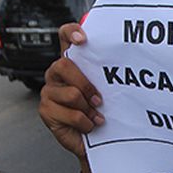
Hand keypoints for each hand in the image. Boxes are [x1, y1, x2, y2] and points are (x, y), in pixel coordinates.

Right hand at [38, 22, 103, 157]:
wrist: (95, 140)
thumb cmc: (101, 111)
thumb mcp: (106, 89)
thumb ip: (105, 74)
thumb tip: (125, 63)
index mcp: (72, 63)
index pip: (65, 37)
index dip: (70, 33)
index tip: (82, 39)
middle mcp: (57, 74)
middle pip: (64, 66)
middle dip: (86, 84)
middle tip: (98, 99)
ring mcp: (49, 92)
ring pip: (71, 94)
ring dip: (88, 109)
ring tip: (94, 115)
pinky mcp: (46, 110)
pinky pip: (71, 114)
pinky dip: (85, 123)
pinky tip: (88, 125)